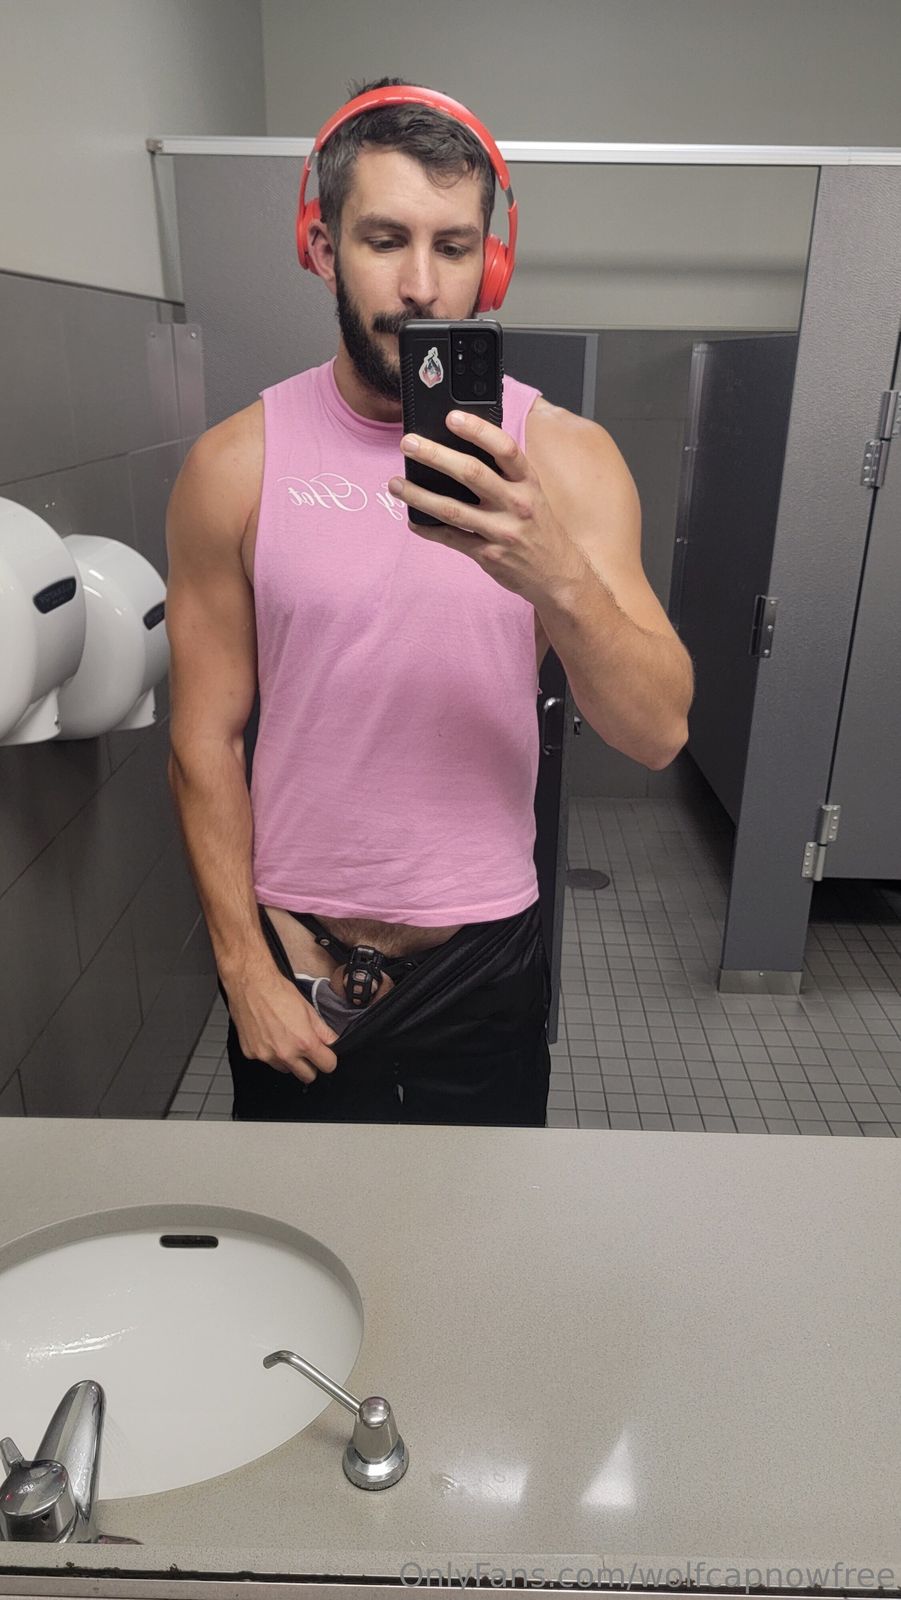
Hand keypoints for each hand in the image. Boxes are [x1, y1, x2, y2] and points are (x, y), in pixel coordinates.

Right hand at [229, 969, 338, 1083]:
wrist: (250, 985)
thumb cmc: (278, 992)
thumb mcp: (309, 1009)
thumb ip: (323, 1031)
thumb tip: (332, 1042)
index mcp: (304, 1042)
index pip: (327, 1066)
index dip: (329, 1060)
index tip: (325, 1055)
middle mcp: (285, 1053)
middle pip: (307, 1077)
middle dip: (310, 1066)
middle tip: (307, 1051)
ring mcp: (266, 1056)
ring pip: (286, 1069)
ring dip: (289, 1060)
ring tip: (284, 1038)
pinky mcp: (251, 1054)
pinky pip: (267, 1061)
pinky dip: (270, 1052)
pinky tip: (269, 1035)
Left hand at [387, 410, 583, 606]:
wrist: (557, 573)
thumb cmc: (539, 526)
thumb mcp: (532, 493)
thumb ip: (504, 473)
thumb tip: (462, 448)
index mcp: (527, 482)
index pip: (504, 448)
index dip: (477, 430)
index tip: (451, 417)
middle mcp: (516, 504)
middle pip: (471, 473)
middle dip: (435, 455)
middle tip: (408, 443)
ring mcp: (501, 531)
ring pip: (452, 509)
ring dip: (419, 495)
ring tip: (395, 484)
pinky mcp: (488, 555)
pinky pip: (451, 539)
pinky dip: (428, 528)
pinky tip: (412, 520)